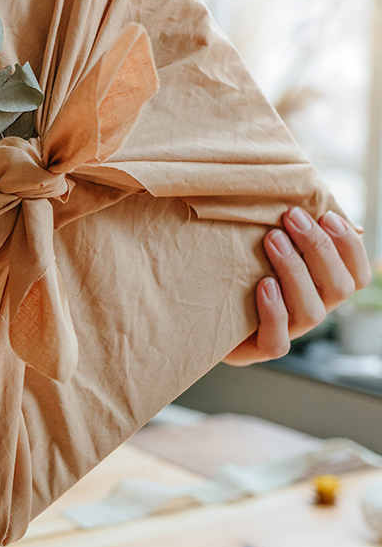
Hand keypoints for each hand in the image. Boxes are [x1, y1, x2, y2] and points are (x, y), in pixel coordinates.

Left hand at [223, 207, 371, 365]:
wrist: (192, 311)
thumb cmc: (228, 268)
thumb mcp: (254, 244)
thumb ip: (280, 227)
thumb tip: (294, 195)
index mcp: (318, 288)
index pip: (355, 275)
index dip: (349, 247)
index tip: (326, 216)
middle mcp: (308, 310)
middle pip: (339, 289)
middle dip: (319, 248)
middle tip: (291, 217)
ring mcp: (285, 333)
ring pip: (311, 313)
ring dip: (295, 271)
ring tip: (272, 239)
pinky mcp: (256, 350)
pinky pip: (277, 342)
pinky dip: (274, 313)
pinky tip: (264, 285)